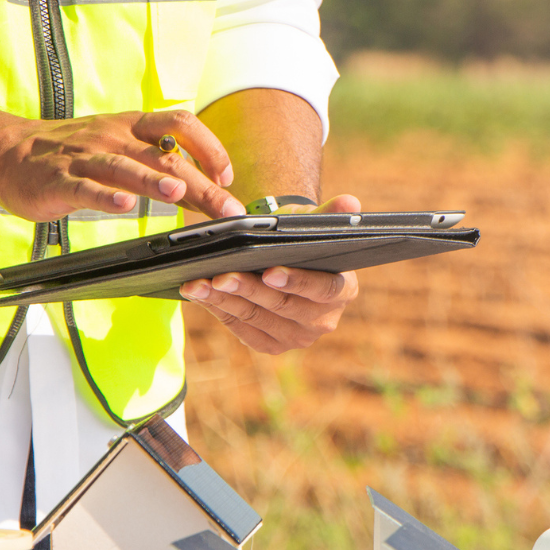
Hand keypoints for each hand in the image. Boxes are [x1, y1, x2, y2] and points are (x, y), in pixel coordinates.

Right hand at [0, 110, 246, 221]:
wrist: (6, 150)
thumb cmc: (69, 153)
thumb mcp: (117, 146)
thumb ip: (154, 162)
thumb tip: (201, 184)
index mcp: (131, 127)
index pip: (181, 125)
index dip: (210, 147)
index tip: (228, 176)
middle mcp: (113, 138)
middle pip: (165, 155)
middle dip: (201, 183)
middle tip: (226, 207)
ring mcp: (85, 158)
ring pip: (126, 166)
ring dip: (154, 179)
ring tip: (179, 192)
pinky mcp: (59, 181)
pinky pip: (85, 188)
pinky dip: (106, 196)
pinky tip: (123, 205)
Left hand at [179, 194, 360, 354]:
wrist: (286, 259)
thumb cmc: (300, 238)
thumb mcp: (315, 223)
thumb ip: (331, 213)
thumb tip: (351, 204)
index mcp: (343, 291)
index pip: (322, 288)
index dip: (296, 281)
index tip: (269, 272)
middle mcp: (323, 321)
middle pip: (282, 306)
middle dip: (247, 289)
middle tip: (220, 275)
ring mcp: (297, 337)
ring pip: (256, 318)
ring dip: (224, 300)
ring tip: (198, 283)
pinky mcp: (271, 345)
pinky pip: (241, 329)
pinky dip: (218, 310)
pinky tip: (199, 294)